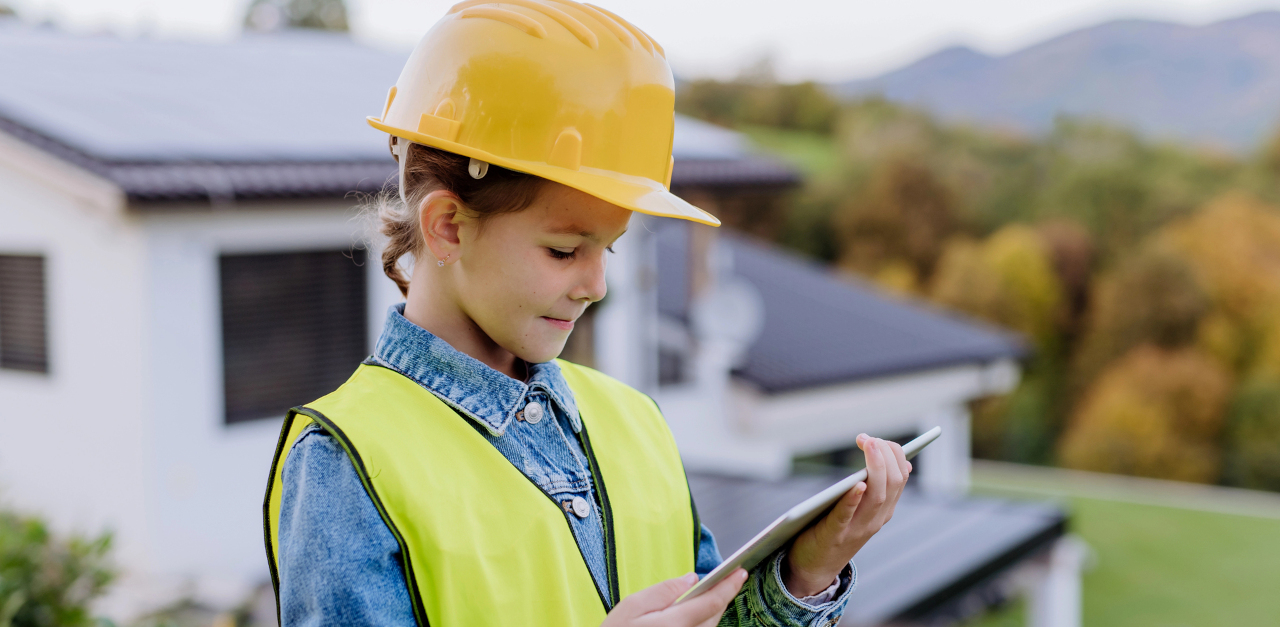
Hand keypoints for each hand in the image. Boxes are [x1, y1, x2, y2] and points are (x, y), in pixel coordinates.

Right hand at [600, 569, 746, 626]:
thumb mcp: (632, 606)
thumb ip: (663, 590)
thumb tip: (690, 579)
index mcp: (675, 623)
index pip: (713, 602)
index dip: (730, 585)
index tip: (741, 572)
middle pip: (714, 615)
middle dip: (721, 596)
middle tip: (726, 579)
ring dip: (711, 611)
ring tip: (708, 596)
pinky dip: (702, 622)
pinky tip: (692, 615)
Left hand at [783, 434, 911, 596]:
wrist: (815, 566)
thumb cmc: (837, 529)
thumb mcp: (863, 508)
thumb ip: (878, 489)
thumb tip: (905, 464)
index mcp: (883, 509)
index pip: (900, 477)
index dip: (894, 454)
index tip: (878, 439)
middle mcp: (876, 519)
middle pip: (892, 483)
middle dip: (885, 456)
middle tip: (870, 439)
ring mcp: (857, 529)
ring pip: (876, 497)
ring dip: (876, 468)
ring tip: (869, 445)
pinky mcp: (835, 535)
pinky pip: (846, 515)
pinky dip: (853, 500)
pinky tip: (856, 484)